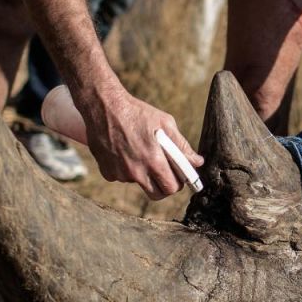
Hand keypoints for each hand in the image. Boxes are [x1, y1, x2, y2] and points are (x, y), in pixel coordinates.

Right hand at [78, 86, 202, 199]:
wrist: (103, 107)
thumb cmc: (138, 112)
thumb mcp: (165, 123)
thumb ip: (182, 146)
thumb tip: (197, 162)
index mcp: (153, 160)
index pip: (171, 188)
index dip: (178, 183)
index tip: (179, 177)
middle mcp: (136, 171)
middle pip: (156, 194)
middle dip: (163, 186)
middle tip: (164, 173)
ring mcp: (120, 173)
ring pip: (138, 183)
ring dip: (143, 174)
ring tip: (140, 152)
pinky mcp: (107, 172)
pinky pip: (122, 177)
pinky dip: (126, 169)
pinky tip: (125, 151)